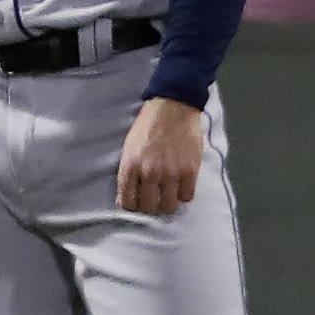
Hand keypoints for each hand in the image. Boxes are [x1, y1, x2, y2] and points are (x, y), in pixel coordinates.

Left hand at [115, 97, 204, 217]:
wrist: (173, 106)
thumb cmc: (149, 124)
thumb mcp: (129, 147)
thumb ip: (127, 172)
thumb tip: (125, 195)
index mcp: (130, 167)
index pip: (127, 203)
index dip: (132, 206)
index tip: (137, 202)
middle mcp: (149, 173)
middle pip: (148, 207)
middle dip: (150, 206)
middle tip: (154, 200)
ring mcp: (171, 173)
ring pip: (168, 206)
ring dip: (167, 204)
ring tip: (168, 197)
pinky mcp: (190, 170)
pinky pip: (187, 196)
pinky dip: (184, 194)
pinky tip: (182, 186)